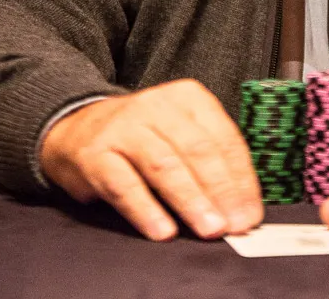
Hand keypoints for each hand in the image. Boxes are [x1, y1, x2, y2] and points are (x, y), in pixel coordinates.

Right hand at [41, 79, 262, 241]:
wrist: (78, 126)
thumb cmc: (143, 135)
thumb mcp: (180, 131)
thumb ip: (209, 160)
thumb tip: (241, 205)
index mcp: (187, 97)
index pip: (223, 137)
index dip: (240, 177)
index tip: (250, 211)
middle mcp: (157, 106)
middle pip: (197, 149)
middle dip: (220, 190)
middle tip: (234, 223)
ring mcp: (125, 128)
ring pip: (164, 165)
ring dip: (190, 200)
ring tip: (209, 228)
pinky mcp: (96, 155)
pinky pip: (124, 185)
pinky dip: (146, 210)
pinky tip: (163, 231)